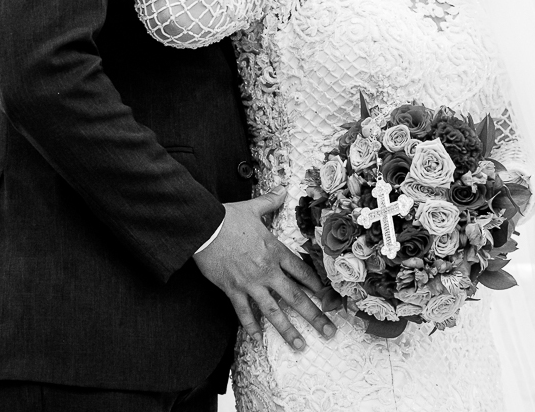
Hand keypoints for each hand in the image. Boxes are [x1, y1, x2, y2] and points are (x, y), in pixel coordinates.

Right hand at [194, 190, 335, 350]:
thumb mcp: (253, 207)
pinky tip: (259, 339)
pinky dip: (252, 327)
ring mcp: (251, 283)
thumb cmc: (229, 217)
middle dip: (314, 316)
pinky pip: (244, 313)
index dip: (316, 285)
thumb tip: (283, 189)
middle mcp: (267, 271)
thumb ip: (271, 201)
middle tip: (329, 332)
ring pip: (274, 311)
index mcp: (274, 250)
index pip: (301, 272)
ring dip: (288, 330)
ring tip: (300, 346)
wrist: (205, 228)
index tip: (327, 298)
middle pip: (296, 297)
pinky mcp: (233, 290)